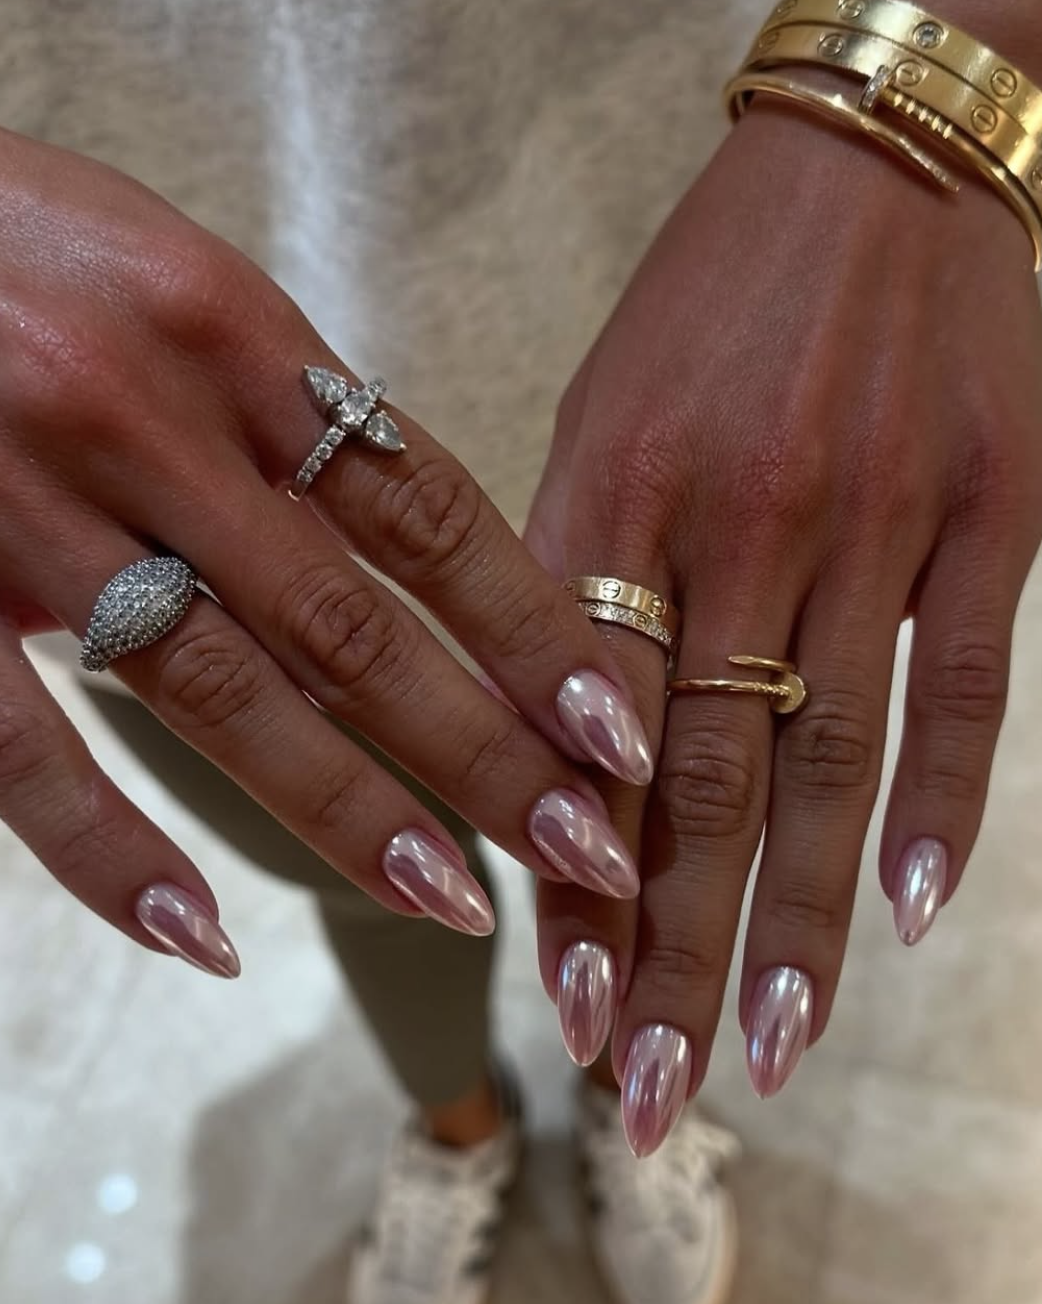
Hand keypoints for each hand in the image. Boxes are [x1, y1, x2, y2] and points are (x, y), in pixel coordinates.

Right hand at [0, 127, 652, 971]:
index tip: (613, 731)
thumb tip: (378, 552)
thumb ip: (278, 419)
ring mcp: (30, 504)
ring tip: (448, 902)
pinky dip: (110, 848)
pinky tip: (199, 932)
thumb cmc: (26, 240)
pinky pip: (24, 744)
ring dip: (347, 811)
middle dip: (483, 752)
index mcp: (237, 335)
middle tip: (581, 850)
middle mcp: (150, 421)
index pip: (431, 514)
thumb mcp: (182, 288)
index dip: (534, 633)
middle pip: (354, 625)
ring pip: (219, 691)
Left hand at [529, 99, 1041, 1148]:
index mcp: (611, 490)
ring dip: (793, 921)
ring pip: (824, 758)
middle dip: (672, 950)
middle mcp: (733, 518)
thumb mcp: (602, 411)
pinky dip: (937, 807)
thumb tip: (566, 749)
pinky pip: (962, 681)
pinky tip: (904, 918)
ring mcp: (869, 517)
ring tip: (768, 1051)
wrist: (870, 163)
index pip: (580, 728)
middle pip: (698, 777)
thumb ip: (580, 575)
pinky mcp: (987, 509)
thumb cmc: (712, 303)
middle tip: (652, 1089)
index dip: (574, 876)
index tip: (567, 1002)